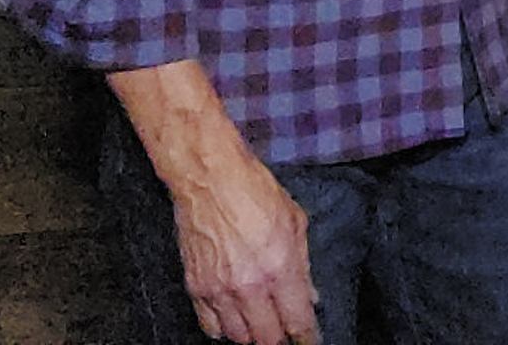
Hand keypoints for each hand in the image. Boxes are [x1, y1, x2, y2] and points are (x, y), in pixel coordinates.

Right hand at [109, 62, 320, 344]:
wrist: (210, 178)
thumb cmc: (255, 191)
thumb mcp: (295, 221)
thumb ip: (304, 265)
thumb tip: (310, 296)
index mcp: (279, 268)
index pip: (297, 321)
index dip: (307, 337)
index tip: (311, 341)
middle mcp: (249, 286)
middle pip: (266, 338)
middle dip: (280, 339)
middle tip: (287, 332)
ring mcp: (219, 290)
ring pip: (238, 337)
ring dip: (253, 335)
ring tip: (263, 325)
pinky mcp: (196, 288)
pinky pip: (209, 326)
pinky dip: (224, 330)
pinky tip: (235, 321)